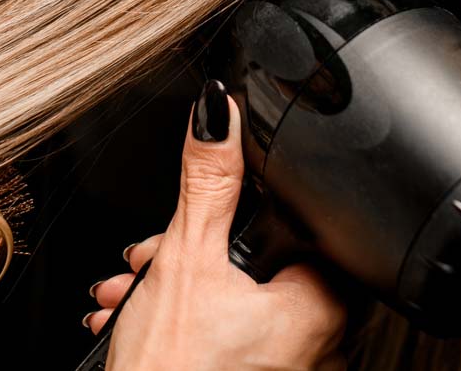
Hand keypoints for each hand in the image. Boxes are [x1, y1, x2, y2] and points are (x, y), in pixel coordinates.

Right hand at [86, 87, 346, 370]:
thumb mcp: (184, 258)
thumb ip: (208, 179)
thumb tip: (219, 115)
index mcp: (323, 307)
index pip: (302, 224)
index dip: (242, 212)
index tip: (204, 214)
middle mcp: (323, 346)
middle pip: (262, 263)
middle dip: (194, 250)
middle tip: (153, 257)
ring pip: (239, 299)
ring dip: (180, 284)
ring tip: (137, 293)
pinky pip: (234, 336)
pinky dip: (191, 320)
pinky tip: (144, 319)